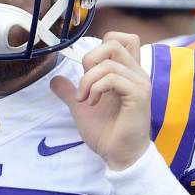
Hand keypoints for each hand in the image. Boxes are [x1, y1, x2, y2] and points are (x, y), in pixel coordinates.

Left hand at [51, 32, 151, 169]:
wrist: (118, 155)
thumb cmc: (107, 132)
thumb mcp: (82, 107)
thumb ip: (71, 91)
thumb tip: (55, 80)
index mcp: (127, 72)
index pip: (122, 38)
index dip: (100, 46)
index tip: (88, 70)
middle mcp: (136, 73)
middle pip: (114, 42)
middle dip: (90, 58)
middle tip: (84, 83)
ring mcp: (139, 83)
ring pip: (109, 61)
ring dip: (88, 79)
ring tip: (85, 99)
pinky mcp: (138, 95)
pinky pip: (113, 78)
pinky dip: (96, 88)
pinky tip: (92, 103)